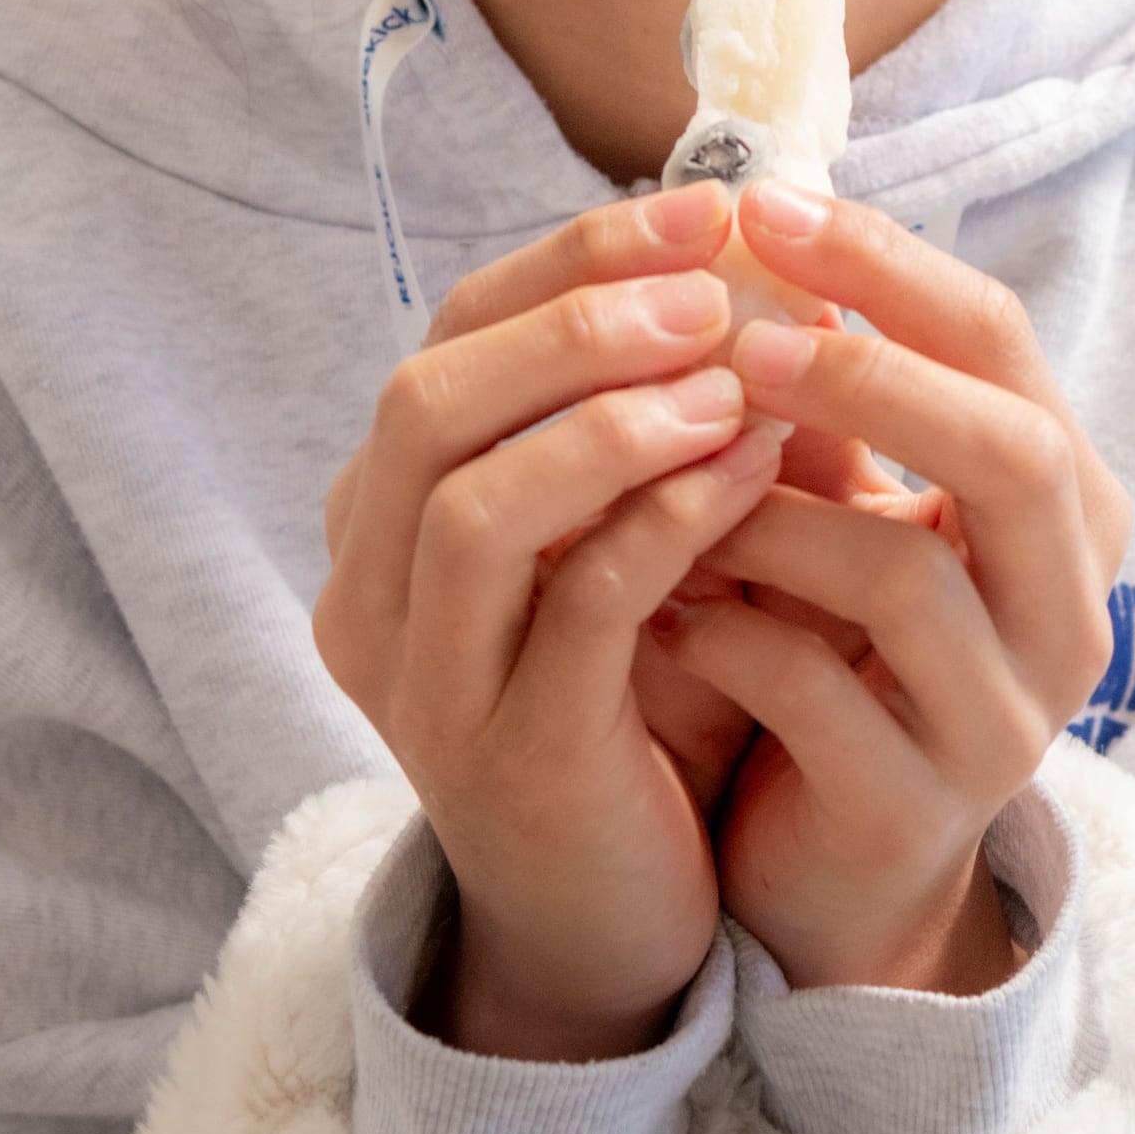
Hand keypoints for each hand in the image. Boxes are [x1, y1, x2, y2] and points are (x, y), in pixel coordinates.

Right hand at [309, 183, 786, 1059]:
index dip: (571, 262)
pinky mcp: (510, 760)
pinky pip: (573, 610)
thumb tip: (764, 255)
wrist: (611, 925)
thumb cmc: (629, 706)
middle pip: (427, 405)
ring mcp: (426, 686)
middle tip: (715, 280)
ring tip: (738, 370)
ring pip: (473, 505)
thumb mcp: (625, 542)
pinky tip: (752, 466)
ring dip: (613, 414)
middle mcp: (370, 596)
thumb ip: (655, 416)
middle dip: (578, 320)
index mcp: (383, 521)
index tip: (706, 208)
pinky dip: (664, 518)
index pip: (447, 340)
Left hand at [653, 183, 1128, 996]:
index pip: (1005, 343)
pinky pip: (820, 696)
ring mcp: (1004, 720)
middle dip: (869, 375)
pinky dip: (728, 636)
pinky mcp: (915, 810)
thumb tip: (744, 220)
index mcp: (1064, 506)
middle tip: (737, 337)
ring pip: (907, 579)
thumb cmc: (835, 651)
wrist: (834, 869)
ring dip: (769, 516)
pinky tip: (659, 607)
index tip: (764, 204)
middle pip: (1012, 452)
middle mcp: (1065, 609)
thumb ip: (825, 396)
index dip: (887, 266)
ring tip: (669, 486)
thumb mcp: (845, 509)